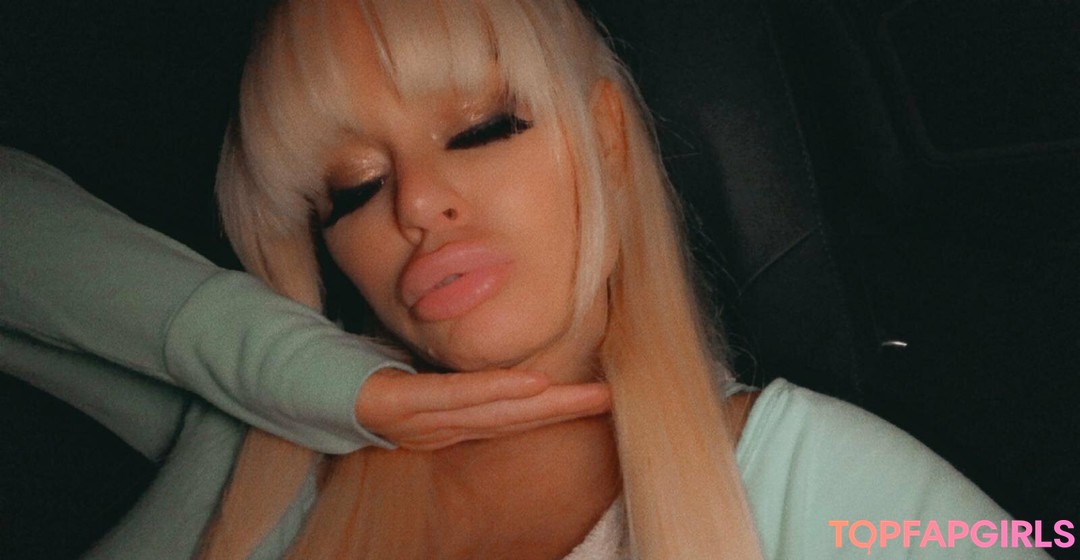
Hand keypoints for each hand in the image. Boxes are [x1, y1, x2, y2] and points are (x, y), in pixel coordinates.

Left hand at [356, 369, 610, 450]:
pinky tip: (531, 384)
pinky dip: (496, 391)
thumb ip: (451, 376)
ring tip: (588, 396)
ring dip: (546, 404)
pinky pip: (455, 397)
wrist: (300, 387)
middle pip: (513, 418)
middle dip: (566, 410)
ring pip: (494, 411)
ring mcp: (421, 421)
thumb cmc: (360, 380)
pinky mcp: (399, 406)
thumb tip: (490, 362)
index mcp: (449, 421)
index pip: (510, 416)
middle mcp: (442, 428)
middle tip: (611, 400)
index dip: (555, 408)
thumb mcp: (414, 378)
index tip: (599, 397)